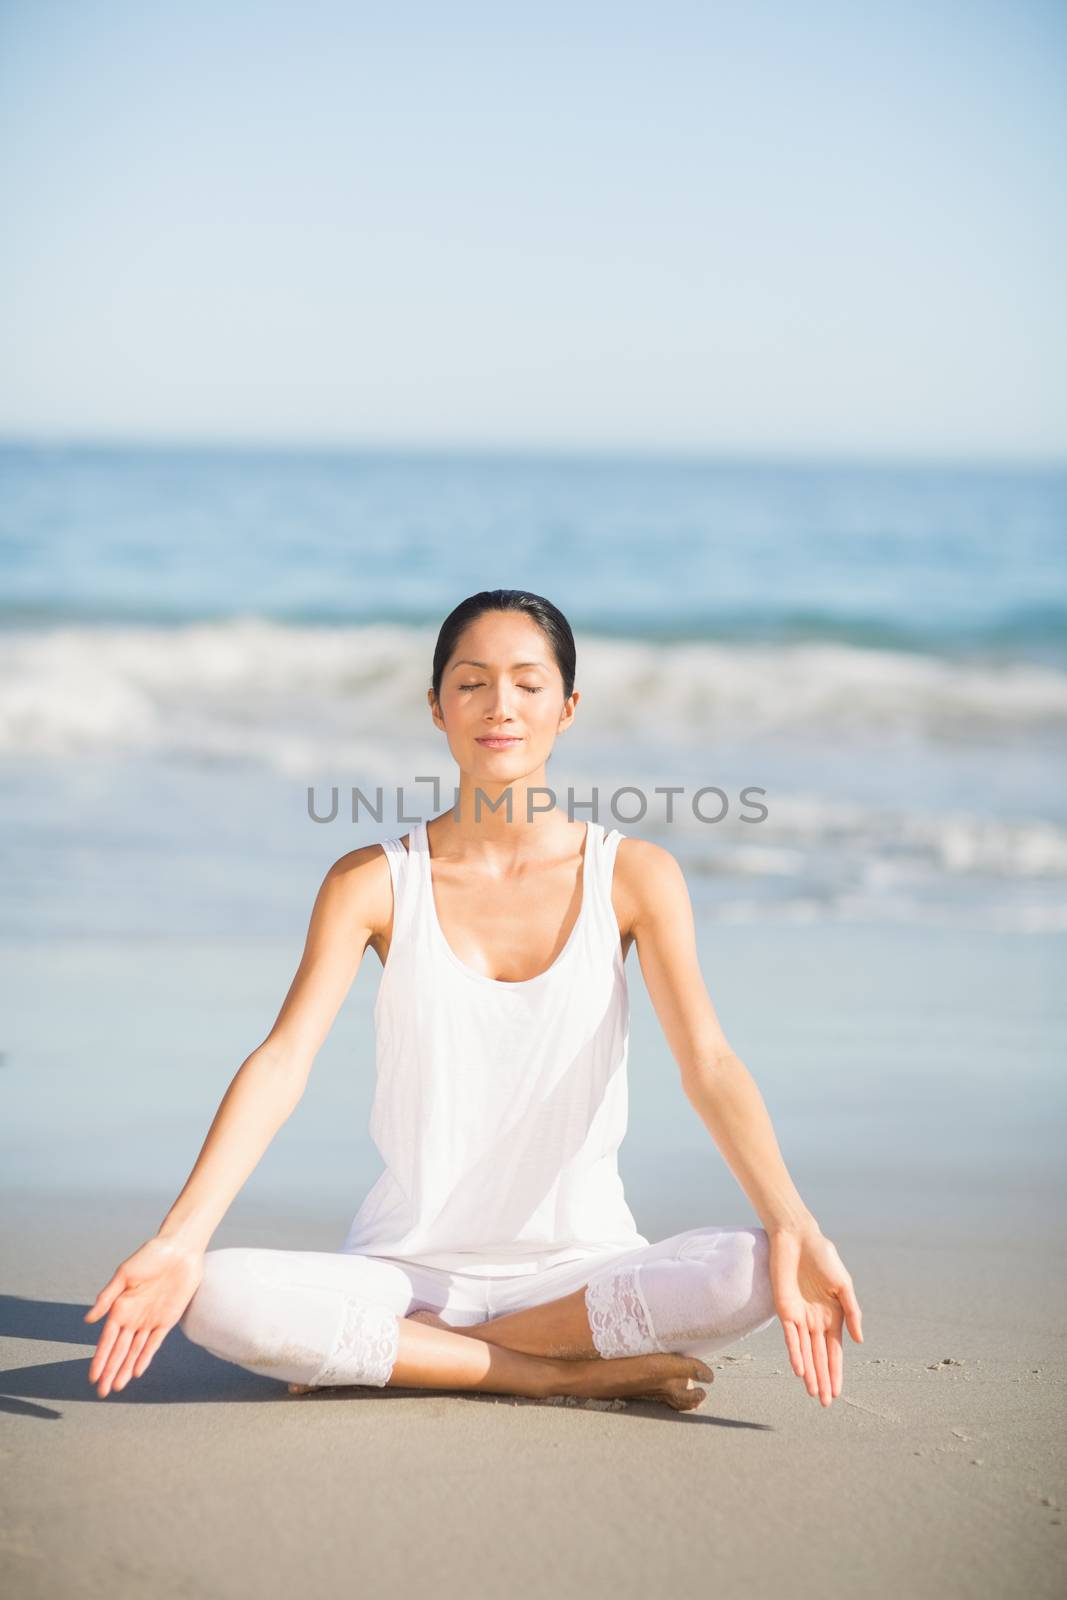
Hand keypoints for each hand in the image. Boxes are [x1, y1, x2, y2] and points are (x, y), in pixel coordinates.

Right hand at [84, 1236, 204, 1397]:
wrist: (180, 1249)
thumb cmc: (150, 1256)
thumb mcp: (125, 1274)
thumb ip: (107, 1297)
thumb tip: (88, 1320)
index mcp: (120, 1307)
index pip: (107, 1340)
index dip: (100, 1359)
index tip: (93, 1377)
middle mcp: (133, 1318)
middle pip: (119, 1350)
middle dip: (110, 1371)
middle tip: (102, 1392)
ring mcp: (150, 1320)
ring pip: (134, 1351)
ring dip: (125, 1369)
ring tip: (117, 1387)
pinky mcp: (167, 1320)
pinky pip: (154, 1343)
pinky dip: (145, 1357)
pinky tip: (137, 1371)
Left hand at [767, 1226, 863, 1406]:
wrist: (798, 1237)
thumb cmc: (823, 1257)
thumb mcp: (843, 1285)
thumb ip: (852, 1312)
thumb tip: (859, 1340)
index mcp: (832, 1316)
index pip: (834, 1352)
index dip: (836, 1372)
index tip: (837, 1394)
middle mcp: (815, 1321)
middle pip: (819, 1357)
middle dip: (823, 1380)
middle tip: (825, 1404)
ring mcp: (799, 1316)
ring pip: (805, 1352)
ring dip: (809, 1373)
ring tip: (813, 1393)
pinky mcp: (783, 1309)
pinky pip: (789, 1336)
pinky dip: (795, 1353)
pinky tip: (799, 1369)